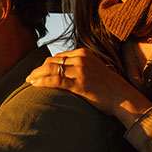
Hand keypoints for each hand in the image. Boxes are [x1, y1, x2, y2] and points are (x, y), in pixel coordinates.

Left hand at [26, 48, 151, 125]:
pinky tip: (34, 85)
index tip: (38, 72)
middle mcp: (81, 59)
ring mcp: (80, 70)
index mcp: (84, 53)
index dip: (45, 65)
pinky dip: (42, 82)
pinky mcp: (79, 83)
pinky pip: (55, 80)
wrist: (123, 97)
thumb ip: (80, 67)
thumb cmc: (108, 87)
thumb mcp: (94, 69)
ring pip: (51, 69)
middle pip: (52, 61)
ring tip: (29, 81)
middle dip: (38, 69)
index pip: (58, 56)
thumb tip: (64, 71)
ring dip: (37, 75)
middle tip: (29, 77)